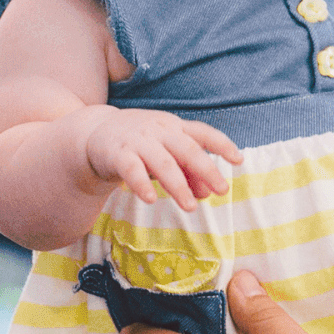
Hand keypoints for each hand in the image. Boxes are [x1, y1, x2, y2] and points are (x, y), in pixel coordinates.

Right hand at [84, 108, 241, 210]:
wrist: (95, 133)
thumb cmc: (140, 144)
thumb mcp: (166, 153)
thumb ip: (187, 171)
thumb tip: (208, 192)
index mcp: (174, 127)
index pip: (203, 132)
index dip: (222, 144)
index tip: (238, 160)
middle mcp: (159, 130)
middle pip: (187, 149)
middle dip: (207, 170)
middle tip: (222, 191)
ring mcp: (138, 140)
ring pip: (163, 162)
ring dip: (178, 185)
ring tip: (191, 206)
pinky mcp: (117, 153)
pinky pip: (131, 169)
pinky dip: (142, 184)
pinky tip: (152, 199)